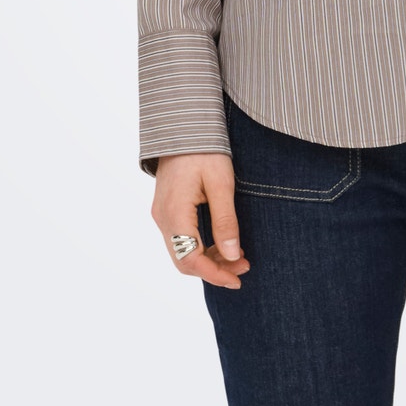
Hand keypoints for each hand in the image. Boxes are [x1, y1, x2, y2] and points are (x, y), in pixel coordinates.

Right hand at [152, 152, 250, 287]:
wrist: (184, 126)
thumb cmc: (204, 149)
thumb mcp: (221, 183)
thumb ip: (225, 220)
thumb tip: (231, 255)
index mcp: (174, 213)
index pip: (190, 258)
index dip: (214, 274)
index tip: (238, 279)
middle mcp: (162, 217)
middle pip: (184, 260)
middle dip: (213, 270)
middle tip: (243, 267)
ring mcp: (162, 214)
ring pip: (182, 251)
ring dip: (208, 260)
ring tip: (238, 256)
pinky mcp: (166, 209)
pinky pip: (181, 239)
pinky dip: (201, 247)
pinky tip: (222, 243)